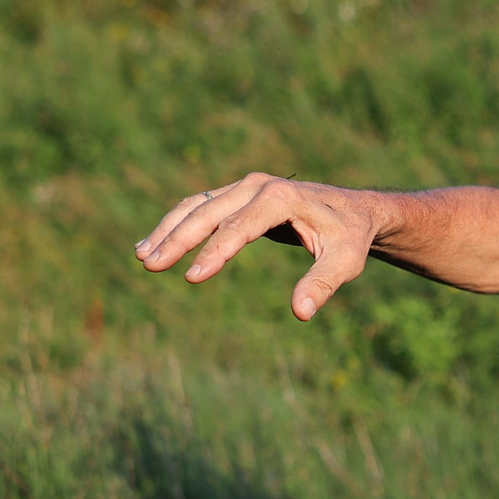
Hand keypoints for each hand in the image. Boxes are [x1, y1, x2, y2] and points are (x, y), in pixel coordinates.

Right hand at [135, 171, 384, 321]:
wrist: (355, 211)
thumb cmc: (349, 238)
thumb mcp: (345, 262)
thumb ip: (322, 284)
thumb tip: (301, 312)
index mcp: (281, 198)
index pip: (238, 227)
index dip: (215, 252)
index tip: (192, 277)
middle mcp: (257, 186)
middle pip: (208, 212)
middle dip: (177, 239)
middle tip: (151, 265)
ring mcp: (245, 187)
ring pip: (196, 206)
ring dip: (168, 230)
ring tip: (143, 256)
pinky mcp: (238, 194)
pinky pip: (200, 207)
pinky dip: (177, 223)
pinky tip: (156, 243)